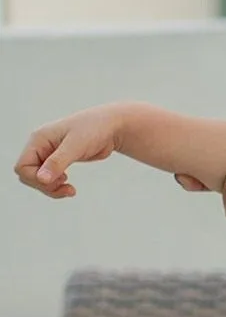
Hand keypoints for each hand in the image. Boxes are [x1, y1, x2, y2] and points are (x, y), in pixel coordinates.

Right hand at [14, 105, 130, 198]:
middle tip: (66, 187)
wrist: (112, 127)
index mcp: (39, 139)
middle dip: (45, 185)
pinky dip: (57, 185)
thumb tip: (41, 179)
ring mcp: (49, 154)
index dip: (36, 178)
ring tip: (70, 190)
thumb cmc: (95, 129)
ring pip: (39, 178)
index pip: (22, 166)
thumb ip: (58, 162)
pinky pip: (50, 177)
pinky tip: (70, 187)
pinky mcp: (60, 160)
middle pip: (29, 175)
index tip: (59, 179)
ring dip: (52, 188)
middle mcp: (40, 146)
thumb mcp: (76, 146)